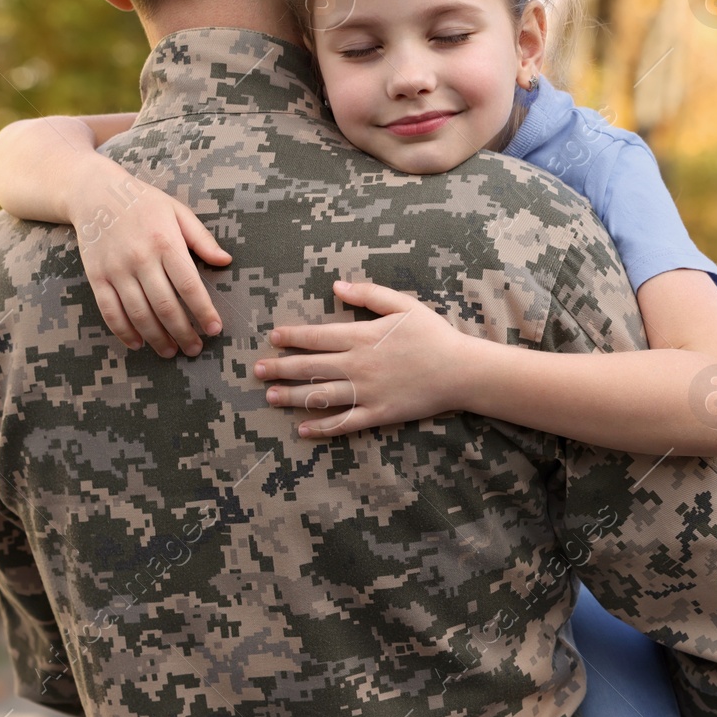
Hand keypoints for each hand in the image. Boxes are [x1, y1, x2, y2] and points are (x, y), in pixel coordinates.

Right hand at [70, 168, 231, 356]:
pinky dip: (124, 331)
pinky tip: (137, 343)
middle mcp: (140, 258)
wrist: (94, 193)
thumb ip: (202, 239)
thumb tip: (226, 261)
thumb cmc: (143, 202)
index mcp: (165, 242)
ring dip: (156, 338)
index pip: (189, 285)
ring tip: (171, 352)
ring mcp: (116, 269)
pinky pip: (110, 311)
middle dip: (183, 333)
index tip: (215, 329)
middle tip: (195, 349)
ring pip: (139, 314)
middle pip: (165, 306)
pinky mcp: (96, 277)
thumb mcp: (177, 212)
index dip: (203, 311)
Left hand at [256, 280, 475, 437]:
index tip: (273, 338)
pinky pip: (344, 422)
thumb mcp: (403, 305)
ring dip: (291, 397)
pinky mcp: (377, 413)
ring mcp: (366, 392)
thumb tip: (336, 286)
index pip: (317, 336)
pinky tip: (303, 429)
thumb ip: (369, 294)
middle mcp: (358, 365)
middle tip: (256, 370)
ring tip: (270, 397)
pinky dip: (321, 427)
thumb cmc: (433, 334)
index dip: (292, 337)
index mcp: (362, 336)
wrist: (460, 371)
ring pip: (320, 396)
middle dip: (280, 368)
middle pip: (310, 367)